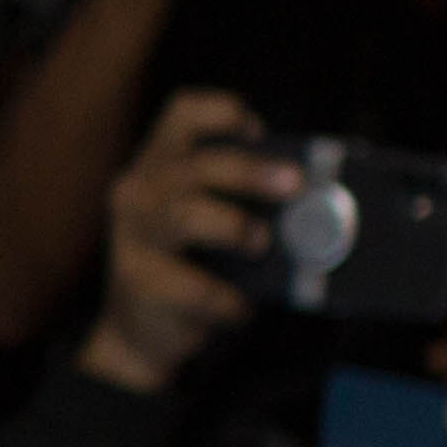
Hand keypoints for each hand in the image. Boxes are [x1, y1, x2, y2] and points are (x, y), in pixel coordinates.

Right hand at [80, 89, 288, 394]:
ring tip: (261, 243)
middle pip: (193, 166)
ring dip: (232, 226)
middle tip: (293, 183)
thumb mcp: (209, 220)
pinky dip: (227, 298)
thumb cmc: (190, 264)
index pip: (182, 115)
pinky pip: (193, 285)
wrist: (141, 332)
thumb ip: (244, 201)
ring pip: (184, 214)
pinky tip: (240, 308)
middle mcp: (138, 191)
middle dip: (248, 171)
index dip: (221, 114)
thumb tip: (312, 202)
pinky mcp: (138, 282)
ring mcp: (133, 237)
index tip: (257, 130)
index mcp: (160, 164)